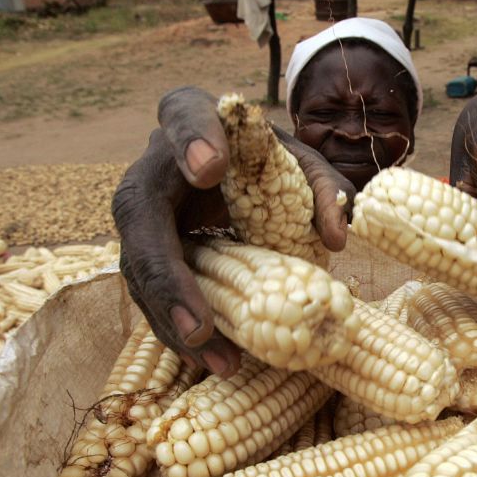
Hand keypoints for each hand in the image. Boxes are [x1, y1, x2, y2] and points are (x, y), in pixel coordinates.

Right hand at [111, 87, 354, 374]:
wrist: (231, 171)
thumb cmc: (266, 161)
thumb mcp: (301, 165)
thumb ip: (324, 190)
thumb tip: (337, 238)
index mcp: (190, 118)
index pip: (183, 117)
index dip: (192, 142)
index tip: (212, 168)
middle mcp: (151, 166)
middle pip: (140, 215)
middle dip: (167, 274)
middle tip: (199, 325)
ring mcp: (138, 215)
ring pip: (139, 270)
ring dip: (173, 321)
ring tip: (216, 358)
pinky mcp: (143, 254)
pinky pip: (150, 295)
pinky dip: (177, 330)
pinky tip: (209, 360)